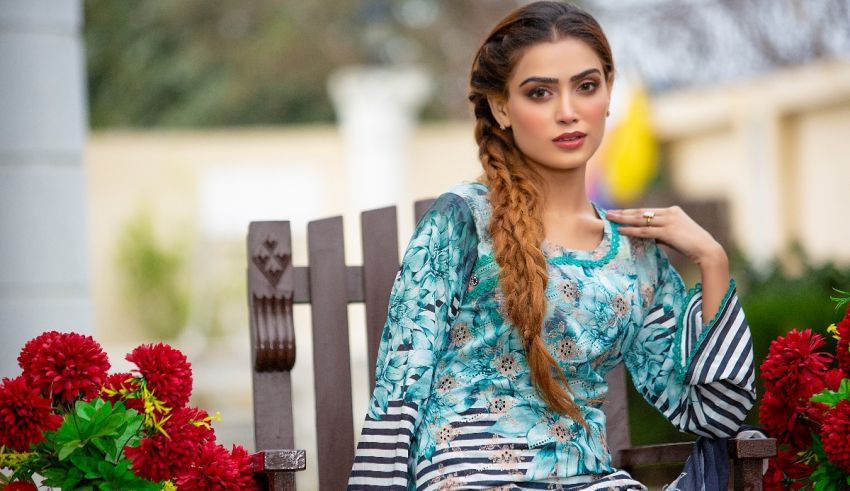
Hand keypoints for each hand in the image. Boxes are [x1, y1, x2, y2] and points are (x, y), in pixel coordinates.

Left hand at [605, 206, 725, 264]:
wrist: (707, 250)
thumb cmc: (692, 245)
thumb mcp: (674, 235)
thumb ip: (661, 233)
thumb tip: (647, 236)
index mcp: (672, 211)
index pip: (647, 211)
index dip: (631, 212)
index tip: (619, 212)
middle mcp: (670, 213)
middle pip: (641, 212)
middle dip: (623, 213)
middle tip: (608, 213)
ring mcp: (669, 221)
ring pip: (641, 219)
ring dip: (624, 219)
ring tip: (610, 219)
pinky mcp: (668, 231)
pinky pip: (646, 231)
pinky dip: (632, 230)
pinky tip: (621, 230)